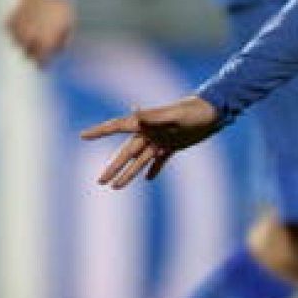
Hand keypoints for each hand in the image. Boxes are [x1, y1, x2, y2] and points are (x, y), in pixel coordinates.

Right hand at [5, 0, 75, 66]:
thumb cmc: (63, 9)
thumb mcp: (69, 28)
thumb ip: (62, 43)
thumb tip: (55, 54)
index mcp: (45, 42)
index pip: (40, 62)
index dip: (43, 64)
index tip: (45, 64)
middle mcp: (29, 38)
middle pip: (27, 55)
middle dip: (34, 52)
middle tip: (40, 46)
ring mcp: (18, 29)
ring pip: (17, 43)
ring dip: (24, 40)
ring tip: (35, 30)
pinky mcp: (10, 20)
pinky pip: (10, 31)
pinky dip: (16, 29)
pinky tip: (25, 23)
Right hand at [81, 96, 224, 187]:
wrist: (215, 112)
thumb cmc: (195, 111)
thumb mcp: (176, 114)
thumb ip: (155, 116)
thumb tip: (135, 111)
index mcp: (146, 122)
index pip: (117, 127)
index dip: (99, 131)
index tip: (82, 136)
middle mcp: (149, 132)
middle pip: (126, 152)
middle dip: (113, 167)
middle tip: (100, 182)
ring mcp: (161, 139)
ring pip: (140, 160)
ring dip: (129, 173)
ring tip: (115, 187)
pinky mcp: (174, 145)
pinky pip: (160, 160)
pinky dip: (154, 169)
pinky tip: (147, 179)